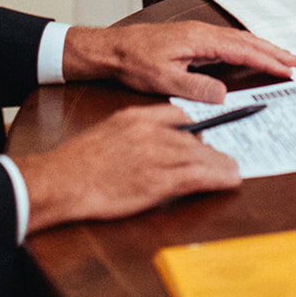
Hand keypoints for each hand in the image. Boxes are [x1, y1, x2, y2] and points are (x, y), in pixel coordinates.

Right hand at [14, 103, 239, 233]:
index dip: (197, 126)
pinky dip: (218, 177)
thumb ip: (136, 129)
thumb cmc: (79, 160)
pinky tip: (229, 179)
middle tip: (227, 156)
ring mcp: (155, 157)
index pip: (179, 114)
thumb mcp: (109, 129)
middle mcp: (151, 133)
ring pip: (200, 155)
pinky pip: (197, 176)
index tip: (206, 134)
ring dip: (222, 164)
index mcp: (138, 117)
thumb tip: (157, 136)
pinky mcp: (157, 182)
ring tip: (233, 170)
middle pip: (195, 135)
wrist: (62, 180)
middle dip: (214, 147)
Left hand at [63, 22, 295, 102]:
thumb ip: (195, 88)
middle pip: (246, 40)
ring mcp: (198, 34)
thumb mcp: (164, 80)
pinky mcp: (193, 39)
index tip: (287, 70)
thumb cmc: (134, 61)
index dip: (267, 60)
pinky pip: (227, 42)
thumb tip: (223, 95)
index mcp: (200, 39)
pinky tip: (250, 53)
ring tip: (281, 57)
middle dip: (272, 51)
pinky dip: (245, 47)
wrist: (112, 48)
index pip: (242, 50)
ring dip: (261, 47)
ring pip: (238, 39)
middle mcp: (203, 32)